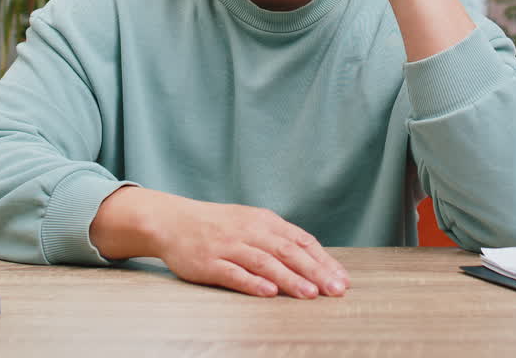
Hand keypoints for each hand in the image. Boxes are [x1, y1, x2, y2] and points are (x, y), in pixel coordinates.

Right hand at [92, 187, 349, 298]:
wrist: (173, 221)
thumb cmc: (218, 226)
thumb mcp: (252, 223)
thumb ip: (279, 239)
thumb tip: (315, 260)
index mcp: (264, 221)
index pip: (301, 241)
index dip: (323, 260)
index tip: (342, 279)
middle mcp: (249, 231)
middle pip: (288, 251)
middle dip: (315, 272)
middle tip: (336, 290)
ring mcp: (228, 246)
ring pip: (265, 262)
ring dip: (289, 278)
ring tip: (309, 294)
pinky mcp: (209, 262)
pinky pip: (233, 272)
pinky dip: (252, 282)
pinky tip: (268, 292)